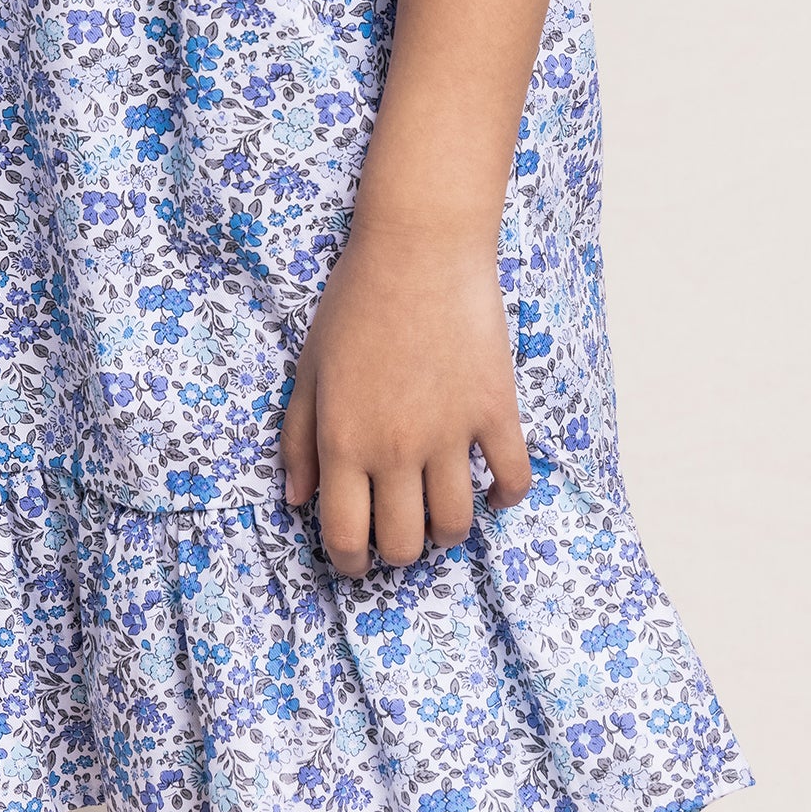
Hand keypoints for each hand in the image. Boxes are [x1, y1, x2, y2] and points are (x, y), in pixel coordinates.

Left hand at [279, 216, 534, 574]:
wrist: (419, 248)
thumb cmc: (355, 301)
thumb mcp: (309, 368)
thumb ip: (298, 438)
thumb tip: (298, 500)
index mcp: (344, 441)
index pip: (346, 536)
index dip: (350, 562)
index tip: (356, 559)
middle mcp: (396, 449)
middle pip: (404, 543)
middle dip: (398, 552)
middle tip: (399, 534)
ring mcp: (450, 433)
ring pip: (456, 525)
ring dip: (447, 533)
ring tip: (440, 514)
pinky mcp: (495, 412)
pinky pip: (512, 480)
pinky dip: (504, 497)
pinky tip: (492, 490)